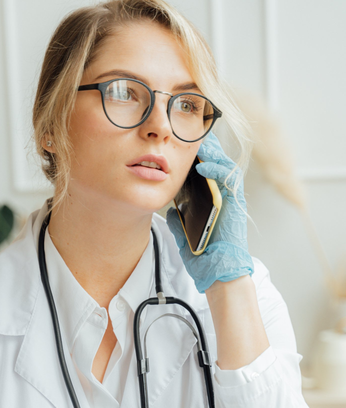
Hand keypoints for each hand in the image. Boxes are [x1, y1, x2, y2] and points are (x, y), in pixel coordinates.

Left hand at [166, 131, 253, 293]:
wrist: (217, 272)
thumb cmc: (203, 255)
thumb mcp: (184, 234)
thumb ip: (178, 220)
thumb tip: (171, 210)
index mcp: (212, 204)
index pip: (206, 175)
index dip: (197, 159)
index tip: (182, 147)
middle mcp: (223, 199)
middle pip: (217, 166)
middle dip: (206, 149)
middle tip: (191, 135)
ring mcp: (231, 200)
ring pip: (225, 168)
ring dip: (212, 154)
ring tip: (198, 144)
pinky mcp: (236, 204)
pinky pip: (228, 181)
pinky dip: (216, 171)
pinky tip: (201, 166)